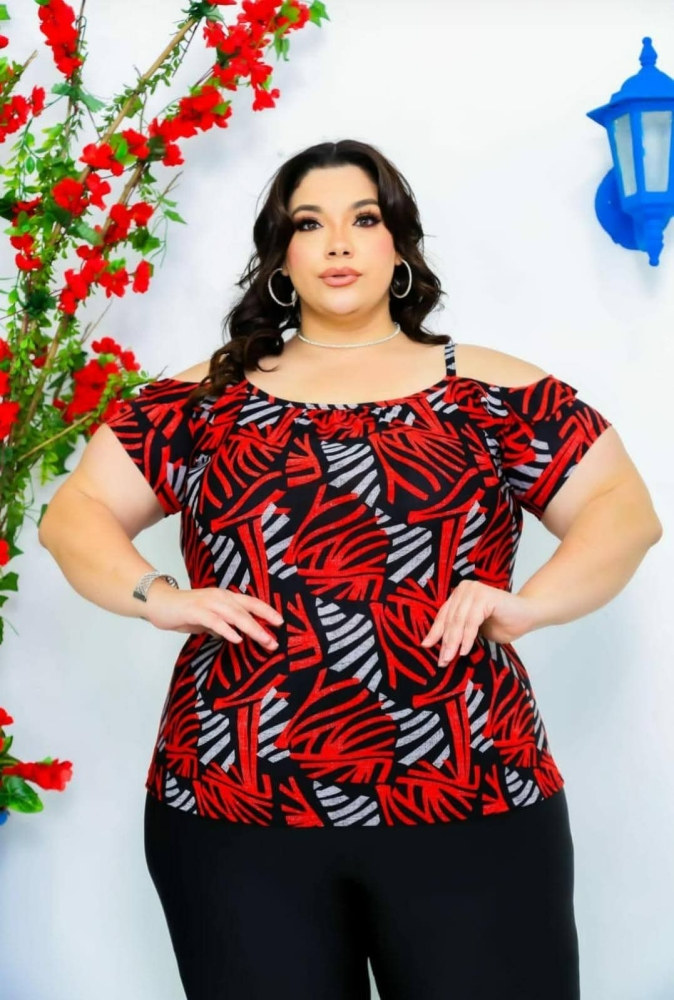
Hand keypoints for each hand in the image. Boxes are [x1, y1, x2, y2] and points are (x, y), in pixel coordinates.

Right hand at [144, 584, 283, 651]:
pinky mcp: (195, 611)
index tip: (281, 623)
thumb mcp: (208, 619)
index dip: (266, 611)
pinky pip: (214, 621)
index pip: (250, 603)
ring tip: (264, 640)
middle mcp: (219, 597)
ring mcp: (207, 603)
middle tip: (275, 640)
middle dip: (263, 625)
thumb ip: (222, 624)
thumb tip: (236, 635)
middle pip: (246, 610)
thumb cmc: (184, 611)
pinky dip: (227, 630)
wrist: (158, 603)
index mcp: (225, 597)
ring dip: (251, 628)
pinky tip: (236, 639)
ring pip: (234, 615)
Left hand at [420, 581, 538, 666]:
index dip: (435, 632)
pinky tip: (464, 651)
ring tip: (449, 659)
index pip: (443, 615)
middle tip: (441, 660)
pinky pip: (471, 621)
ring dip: (453, 642)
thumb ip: (459, 631)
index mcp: (459, 594)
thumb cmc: (503, 622)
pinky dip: (467, 637)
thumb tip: (440, 647)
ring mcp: (475, 590)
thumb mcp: (475, 629)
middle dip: (444, 642)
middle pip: (450, 619)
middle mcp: (464, 589)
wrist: (529, 615)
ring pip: (458, 621)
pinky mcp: (485, 597)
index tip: (426, 647)